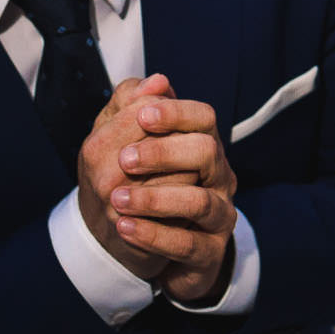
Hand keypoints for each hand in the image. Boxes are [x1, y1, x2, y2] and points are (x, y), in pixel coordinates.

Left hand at [106, 93, 239, 303]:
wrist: (141, 249)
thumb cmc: (137, 187)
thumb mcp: (123, 144)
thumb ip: (132, 109)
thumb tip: (156, 80)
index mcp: (201, 144)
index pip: (203, 117)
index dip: (176, 113)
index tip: (144, 115)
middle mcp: (218, 177)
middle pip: (207, 152)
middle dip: (165, 153)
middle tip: (124, 160)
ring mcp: (218, 216)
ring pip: (200, 201)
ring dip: (156, 199)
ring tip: (117, 199)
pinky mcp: (208, 253)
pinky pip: (188, 244)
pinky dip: (154, 235)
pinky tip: (124, 227)